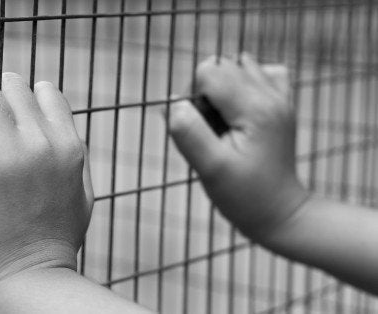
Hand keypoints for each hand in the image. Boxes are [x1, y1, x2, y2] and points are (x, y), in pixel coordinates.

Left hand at [0, 73, 93, 310]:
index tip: (8, 123)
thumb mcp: (81, 195)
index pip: (44, 90)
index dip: (23, 102)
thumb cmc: (52, 244)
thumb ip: (73, 158)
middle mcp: (41, 143)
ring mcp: (7, 154)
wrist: (25, 283)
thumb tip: (61, 132)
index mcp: (70, 148)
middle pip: (11, 85)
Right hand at [169, 53, 309, 239]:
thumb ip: (189, 133)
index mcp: (256, 109)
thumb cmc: (244, 196)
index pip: (209, 71)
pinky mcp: (282, 103)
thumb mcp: (211, 170)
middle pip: (222, 65)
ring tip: (224, 121)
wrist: (281, 214)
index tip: (200, 128)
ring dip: (222, 87)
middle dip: (205, 92)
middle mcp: (272, 95)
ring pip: (238, 65)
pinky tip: (240, 110)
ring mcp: (281, 97)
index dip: (193, 96)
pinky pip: (259, 72)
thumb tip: (174, 103)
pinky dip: (243, 83)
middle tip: (211, 130)